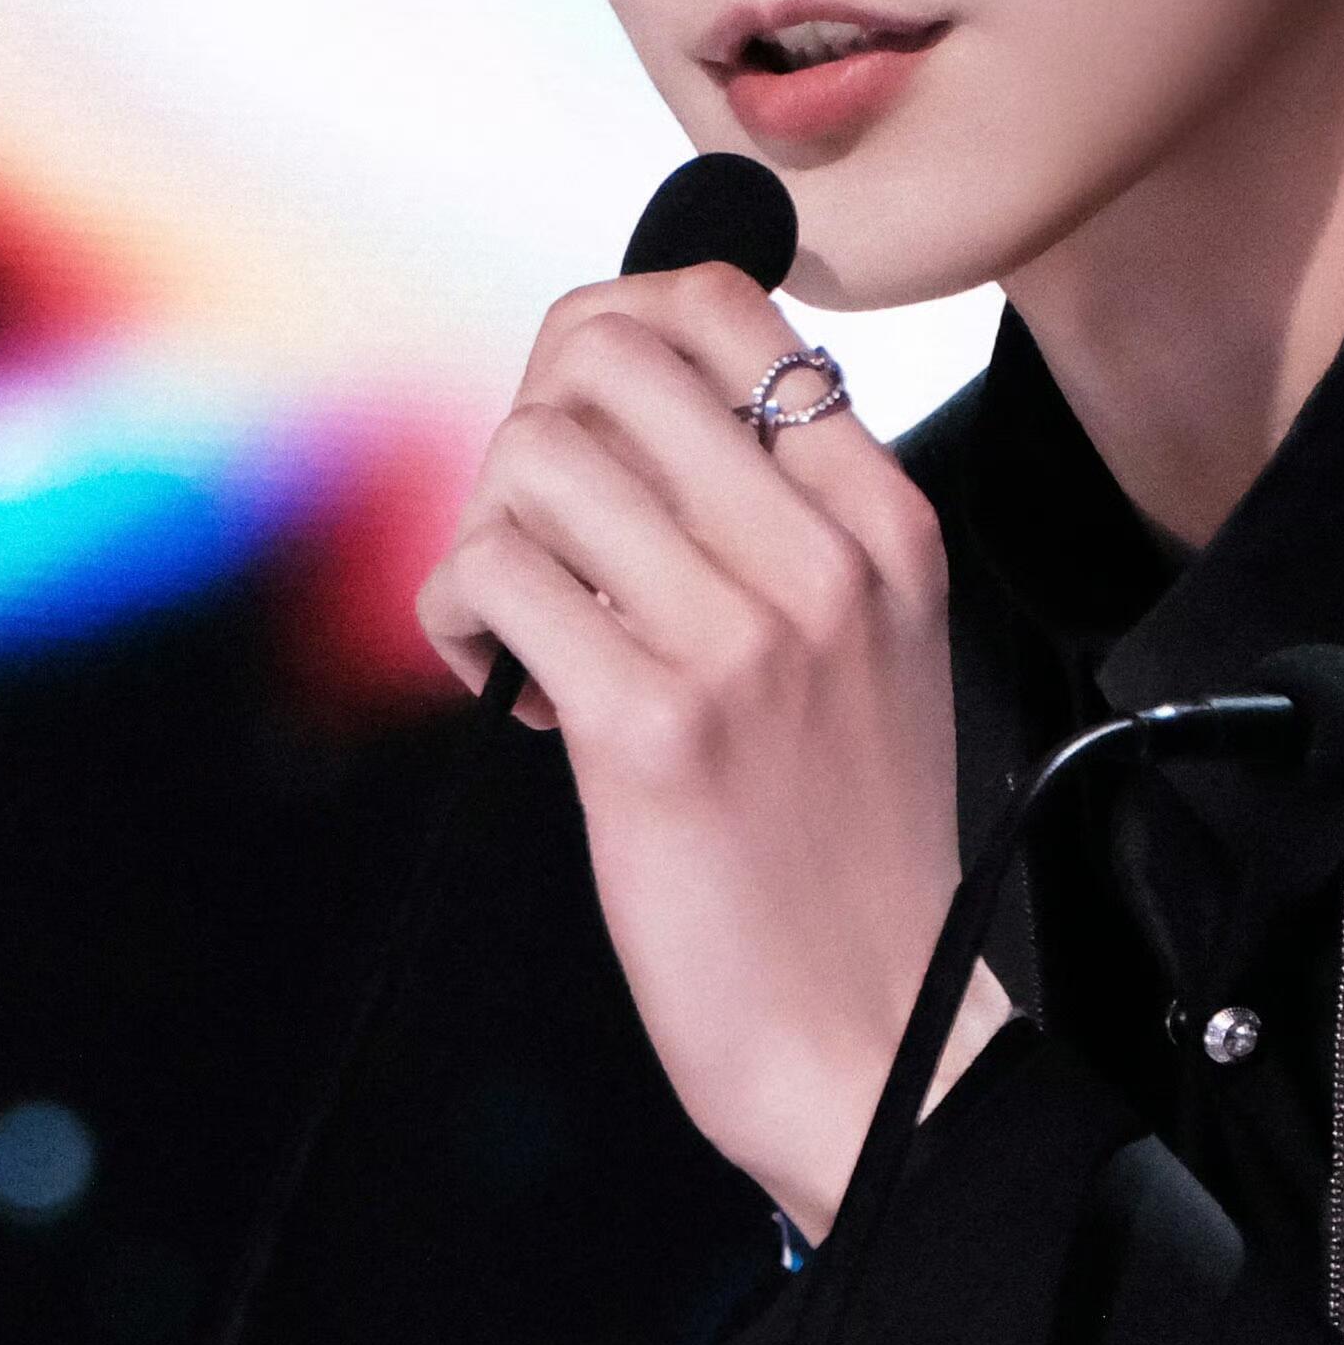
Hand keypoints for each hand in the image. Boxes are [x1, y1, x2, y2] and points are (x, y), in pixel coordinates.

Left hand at [418, 256, 1012, 1240]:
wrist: (870, 1037)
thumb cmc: (838, 851)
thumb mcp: (869, 647)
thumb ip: (782, 516)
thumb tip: (613, 398)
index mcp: (885, 520)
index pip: (721, 307)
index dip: (605, 348)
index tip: (591, 451)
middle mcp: (826, 558)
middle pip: (603, 355)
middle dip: (533, 435)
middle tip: (545, 545)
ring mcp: (745, 636)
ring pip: (533, 456)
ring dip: (490, 533)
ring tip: (529, 628)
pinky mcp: (652, 725)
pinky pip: (490, 574)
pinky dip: (458, 620)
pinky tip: (506, 691)